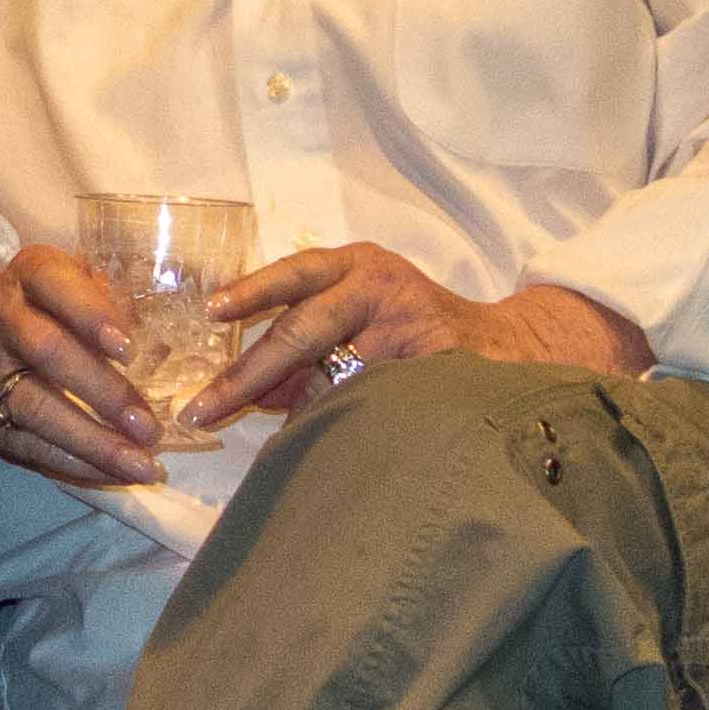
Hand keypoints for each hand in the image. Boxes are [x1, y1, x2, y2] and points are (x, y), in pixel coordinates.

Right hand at [0, 247, 168, 486]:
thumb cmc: (54, 309)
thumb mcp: (78, 286)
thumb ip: (115, 299)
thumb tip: (165, 339)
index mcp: (30, 274)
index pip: (53, 284)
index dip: (91, 314)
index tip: (130, 349)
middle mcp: (3, 317)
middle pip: (47, 351)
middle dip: (102, 390)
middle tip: (150, 424)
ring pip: (36, 408)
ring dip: (93, 440)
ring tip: (142, 463)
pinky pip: (31, 447)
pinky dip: (77, 465)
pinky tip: (118, 475)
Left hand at [192, 244, 647, 419]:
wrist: (506, 347)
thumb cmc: (410, 332)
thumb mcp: (355, 320)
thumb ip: (302, 350)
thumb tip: (244, 389)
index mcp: (354, 265)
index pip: (295, 273)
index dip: (253, 291)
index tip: (212, 312)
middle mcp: (379, 285)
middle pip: (302, 328)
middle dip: (247, 374)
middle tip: (202, 408)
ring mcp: (408, 324)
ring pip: (332, 374)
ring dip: (294, 410)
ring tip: (258, 434)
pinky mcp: (433, 364)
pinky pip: (371, 401)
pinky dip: (342, 423)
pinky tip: (323, 444)